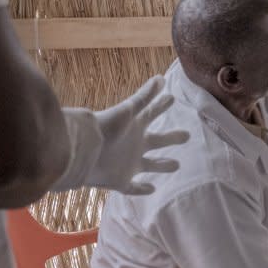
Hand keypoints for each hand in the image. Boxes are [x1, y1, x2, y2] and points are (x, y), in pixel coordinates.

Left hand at [52, 76, 188, 194]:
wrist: (81, 152)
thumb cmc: (105, 128)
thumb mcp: (128, 111)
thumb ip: (145, 96)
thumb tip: (161, 77)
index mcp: (135, 127)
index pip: (152, 113)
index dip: (162, 105)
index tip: (172, 97)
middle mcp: (134, 145)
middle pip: (158, 140)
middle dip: (171, 138)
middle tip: (186, 135)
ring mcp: (128, 163)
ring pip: (150, 164)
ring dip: (162, 165)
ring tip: (176, 165)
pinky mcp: (120, 181)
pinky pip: (133, 187)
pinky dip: (142, 189)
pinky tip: (152, 189)